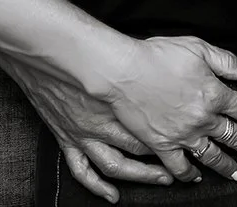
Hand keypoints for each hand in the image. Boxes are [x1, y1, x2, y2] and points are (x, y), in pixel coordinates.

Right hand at [0, 53, 171, 203]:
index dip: (177, 136)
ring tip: (162, 180)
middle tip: (188, 166)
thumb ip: (145, 64)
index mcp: (118, 101)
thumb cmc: (80, 45)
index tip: (194, 140)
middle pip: (141, 148)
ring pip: (116, 166)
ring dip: (141, 177)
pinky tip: (112, 196)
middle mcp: (102, 123)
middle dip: (167, 159)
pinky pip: (82, 170)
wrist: (42, 51)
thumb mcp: (116, 53)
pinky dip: (97, 187)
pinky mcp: (66, 138)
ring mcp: (83, 134)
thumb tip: (173, 66)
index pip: (154, 126)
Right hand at [100, 36, 236, 184]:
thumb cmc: (157, 56)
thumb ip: (226, 61)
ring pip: (213, 156)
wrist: (122, 71)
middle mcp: (203, 119)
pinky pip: (179, 165)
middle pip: (236, 138)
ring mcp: (183, 135)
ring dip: (228, 167)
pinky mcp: (161, 144)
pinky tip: (196, 177)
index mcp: (214, 94)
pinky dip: (189, 173)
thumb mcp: (196, 48)